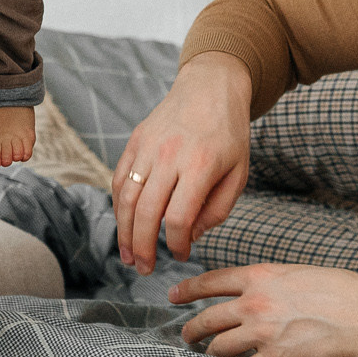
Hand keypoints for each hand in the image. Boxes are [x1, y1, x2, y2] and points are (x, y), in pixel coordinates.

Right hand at [114, 51, 253, 273]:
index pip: (180, 218)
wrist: (210, 87)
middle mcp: (169, 156)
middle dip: (143, 247)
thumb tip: (191, 235)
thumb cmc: (229, 134)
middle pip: (147, 212)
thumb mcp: (239, 173)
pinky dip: (119, 206)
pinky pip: (119, 180)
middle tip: (144, 269)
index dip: (177, 244)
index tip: (181, 255)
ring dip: (124, 232)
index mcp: (200, 165)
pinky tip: (124, 225)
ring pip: (127, 198)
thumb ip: (217, 208)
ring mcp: (148, 147)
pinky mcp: (135, 141)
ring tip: (129, 256)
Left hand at [171, 263, 357, 356]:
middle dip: (191, 330)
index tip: (172, 296)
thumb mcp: (298, 273)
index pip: (210, 282)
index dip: (187, 290)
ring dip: (209, 356)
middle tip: (186, 337)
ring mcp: (261, 332)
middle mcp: (253, 302)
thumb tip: (254, 293)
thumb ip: (271, 283)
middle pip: (207, 319)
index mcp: (259, 276)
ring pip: (217, 348)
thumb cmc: (341, 291)